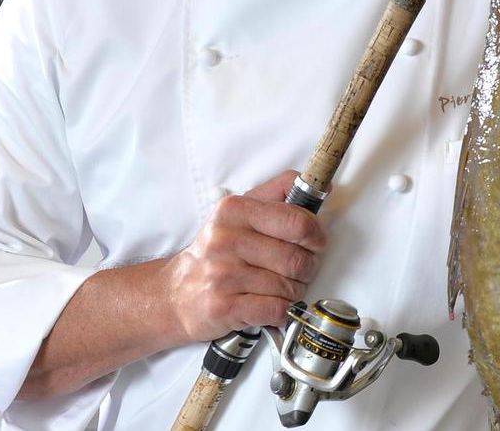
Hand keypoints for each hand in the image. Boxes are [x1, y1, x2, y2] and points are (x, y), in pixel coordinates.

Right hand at [163, 170, 325, 342]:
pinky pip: (276, 309)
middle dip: (308, 267)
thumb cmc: (217, 251)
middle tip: (301, 269)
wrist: (176, 293)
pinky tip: (274, 304)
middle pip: (296, 258)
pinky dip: (283, 310)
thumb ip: (278, 195)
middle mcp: (226, 239)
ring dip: (295, 291)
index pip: (296, 220)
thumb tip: (323, 188)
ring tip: (282, 287)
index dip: (316, 234)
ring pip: (288, 286)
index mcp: (235, 210)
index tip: (316, 241)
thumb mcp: (240, 212)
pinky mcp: (224, 306)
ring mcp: (223, 274)